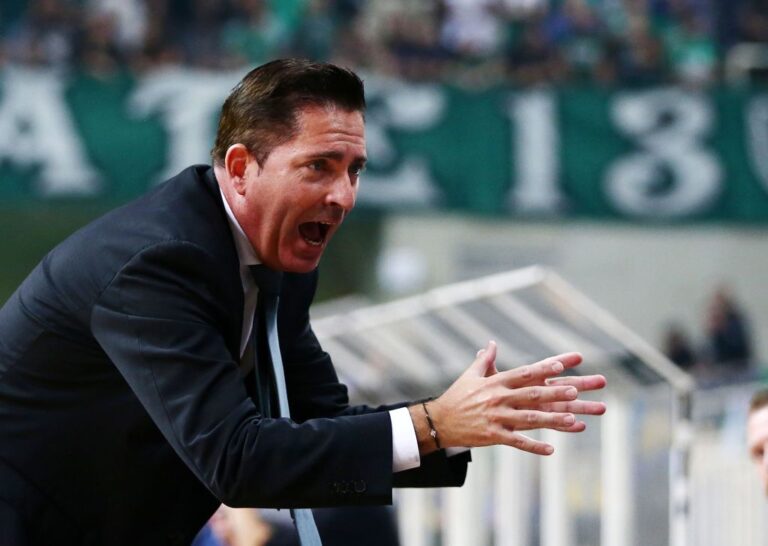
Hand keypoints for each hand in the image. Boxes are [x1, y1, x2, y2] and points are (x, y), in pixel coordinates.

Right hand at [411, 341, 605, 455]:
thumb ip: (484, 360)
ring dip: (551, 419)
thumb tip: (491, 343)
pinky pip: (517, 442)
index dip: (542, 369)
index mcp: (494, 382)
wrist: (439, 421)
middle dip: (553, 393)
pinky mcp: (493, 435)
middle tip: (574, 391)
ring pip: (528, 419)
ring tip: (572, 420)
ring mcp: (496, 417)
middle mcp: (497, 398)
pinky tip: (551, 450)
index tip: (560, 365)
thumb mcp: (470, 375)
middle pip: (531, 394)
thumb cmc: (456, 396)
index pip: (523, 373)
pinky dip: (534, 446)